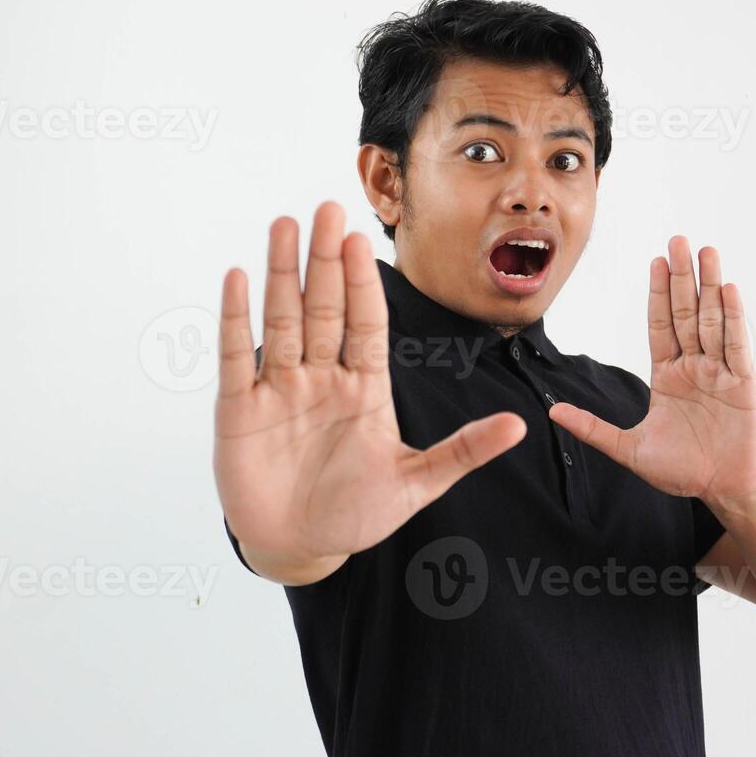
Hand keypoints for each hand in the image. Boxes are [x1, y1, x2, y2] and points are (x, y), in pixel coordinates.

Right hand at [213, 201, 526, 583]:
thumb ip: (463, 451)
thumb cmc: (356, 513)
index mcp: (364, 386)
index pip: (366, 324)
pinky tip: (238, 278)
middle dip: (326, 261)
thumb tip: (520, 426)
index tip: (364, 242)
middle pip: (324, 308)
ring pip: (282, 319)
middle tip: (327, 210)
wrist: (300, 546)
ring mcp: (279, 388)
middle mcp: (321, 377)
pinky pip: (237, 355)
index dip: (364, 284)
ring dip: (282, 274)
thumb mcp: (416, 484)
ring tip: (284, 225)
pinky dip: (235, 318)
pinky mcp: (239, 408)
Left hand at [548, 237, 755, 513]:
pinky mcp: (744, 384)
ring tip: (707, 252)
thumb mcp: (628, 449)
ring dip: (709, 285)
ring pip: (713, 321)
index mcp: (668, 375)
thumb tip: (553, 412)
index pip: (661, 325)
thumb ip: (593, 428)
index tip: (655, 261)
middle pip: (687, 313)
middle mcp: (695, 367)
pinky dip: (734, 318)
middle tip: (678, 239)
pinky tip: (729, 291)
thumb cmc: (683, 471)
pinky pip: (737, 345)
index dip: (658, 293)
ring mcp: (721, 372)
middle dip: (682, 277)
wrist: (723, 491)